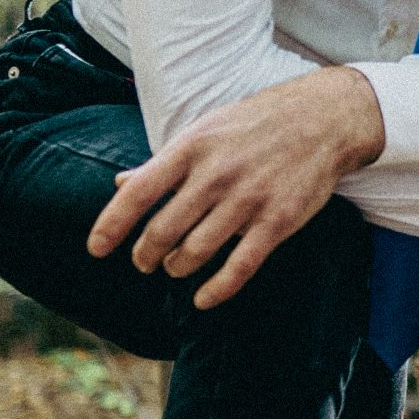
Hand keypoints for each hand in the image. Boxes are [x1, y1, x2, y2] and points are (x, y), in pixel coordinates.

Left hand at [89, 66, 385, 307]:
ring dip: (178, 268)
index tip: (95, 249)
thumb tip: (121, 184)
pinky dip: (216, 290)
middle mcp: (216, 175)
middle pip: (163, 230)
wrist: (322, 119)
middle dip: (145, 255)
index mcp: (191, 148)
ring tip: (176, 268)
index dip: (111, 225)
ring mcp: (248, 200)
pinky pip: (239, 268)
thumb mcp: (204, 131)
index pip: (139, 193)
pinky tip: (203, 300)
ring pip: (195, 252)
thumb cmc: (254, 124)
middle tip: (144, 262)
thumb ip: (164, 163)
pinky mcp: (278, 221)